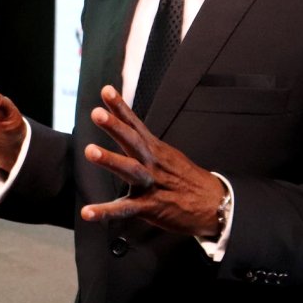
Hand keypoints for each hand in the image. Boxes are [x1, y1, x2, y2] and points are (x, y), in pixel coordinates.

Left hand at [80, 85, 225, 237]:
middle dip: (115, 126)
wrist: (215, 205)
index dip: (120, 107)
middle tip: (96, 113)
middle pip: (132, 141)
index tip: (105, 90)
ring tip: (90, 150)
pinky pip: (125, 209)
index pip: (135, 124)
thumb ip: (146, 144)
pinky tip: (87, 212)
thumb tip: (128, 128)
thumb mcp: (169, 156)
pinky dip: (105, 212)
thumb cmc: (187, 179)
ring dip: (110, 159)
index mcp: (155, 150)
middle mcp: (152, 163)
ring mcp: (151, 185)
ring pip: (130, 170)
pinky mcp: (150, 207)